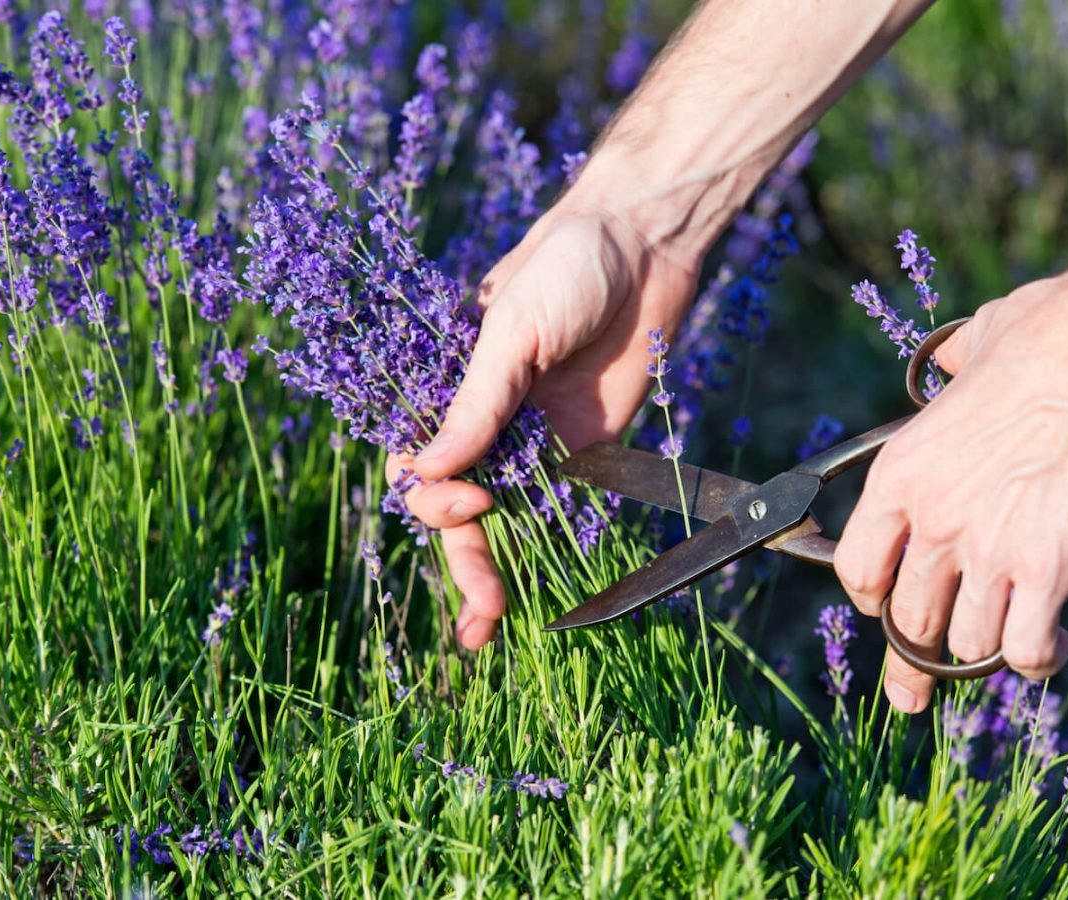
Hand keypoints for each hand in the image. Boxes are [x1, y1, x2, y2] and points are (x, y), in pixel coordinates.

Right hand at [387, 206, 698, 648]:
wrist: (643, 247)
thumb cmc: (565, 269)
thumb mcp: (512, 330)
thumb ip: (477, 405)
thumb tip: (425, 471)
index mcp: (451, 391)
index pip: (424, 466)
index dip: (437, 500)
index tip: (471, 500)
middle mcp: (487, 426)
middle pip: (464, 510)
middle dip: (469, 562)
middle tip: (483, 613)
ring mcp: (536, 443)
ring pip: (507, 522)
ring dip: (498, 572)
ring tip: (490, 626)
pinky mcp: (586, 451)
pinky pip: (559, 510)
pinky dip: (547, 551)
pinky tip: (541, 593)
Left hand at [835, 227, 1067, 712]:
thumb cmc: (1043, 339)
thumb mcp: (968, 352)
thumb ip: (947, 376)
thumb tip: (949, 361)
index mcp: (899, 476)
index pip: (857, 570)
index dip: (869, 597)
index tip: (881, 606)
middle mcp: (933, 523)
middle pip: (907, 620)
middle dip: (909, 661)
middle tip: (912, 691)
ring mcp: (989, 551)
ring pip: (964, 645)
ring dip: (977, 656)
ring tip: (992, 653)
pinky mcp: (1049, 570)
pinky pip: (1025, 648)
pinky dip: (1032, 660)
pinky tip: (1042, 652)